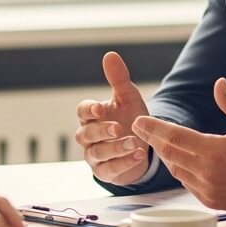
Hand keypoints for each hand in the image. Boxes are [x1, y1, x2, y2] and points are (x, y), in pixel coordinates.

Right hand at [75, 52, 151, 184]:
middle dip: (101, 131)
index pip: (82, 111)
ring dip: (116, 148)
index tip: (100, 108)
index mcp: (92, 116)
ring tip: (134, 143)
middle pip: (85, 134)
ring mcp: (95, 156)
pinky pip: (110, 170)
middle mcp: (89, 137)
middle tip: (117, 128)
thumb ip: (119, 78)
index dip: (89, 110)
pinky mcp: (106, 172)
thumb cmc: (131, 118)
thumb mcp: (128, 97)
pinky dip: (124, 163)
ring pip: (98, 153)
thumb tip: (110, 54)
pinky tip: (139, 155)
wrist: (143, 143)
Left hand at [131, 77, 225, 212]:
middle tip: (140, 128)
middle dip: (152, 139)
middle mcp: (207, 172)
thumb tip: (218, 83)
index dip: (154, 128)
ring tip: (158, 141)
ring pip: (176, 170)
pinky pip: (186, 184)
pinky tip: (179, 160)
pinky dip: (180, 170)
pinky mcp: (210, 201)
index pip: (175, 136)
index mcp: (215, 151)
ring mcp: (208, 190)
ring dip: (166, 155)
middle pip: (169, 153)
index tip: (139, 121)